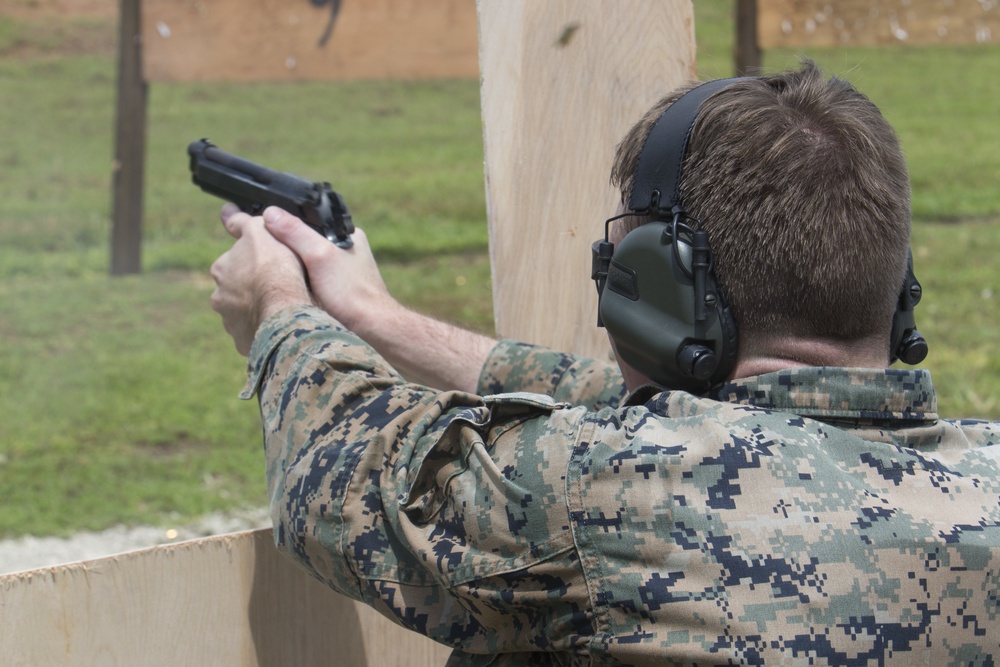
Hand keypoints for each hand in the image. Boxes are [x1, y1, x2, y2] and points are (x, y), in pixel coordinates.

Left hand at [210, 204, 311, 354]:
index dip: (254, 260)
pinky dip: (265, 329)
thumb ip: (242, 222)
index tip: (270, 264)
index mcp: (221, 269)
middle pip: (238, 289)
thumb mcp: (261, 232)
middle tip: (279, 286)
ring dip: (260, 310)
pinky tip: (281, 324)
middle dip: (254, 288)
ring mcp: (231, 322)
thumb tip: (227, 211)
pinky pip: (255, 334)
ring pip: (246, 313)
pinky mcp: (244, 343)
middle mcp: (219, 297)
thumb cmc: (276, 270)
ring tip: (283, 308)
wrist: (286, 313)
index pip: (235, 261)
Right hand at [262, 206, 395, 334]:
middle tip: (268, 257)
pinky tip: (293, 291)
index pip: (308, 222)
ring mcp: (343, 272)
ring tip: (277, 275)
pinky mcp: (338, 291)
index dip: (286, 227)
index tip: (266, 234)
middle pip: (306, 244)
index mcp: (346, 235)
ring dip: (294, 270)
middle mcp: (346, 251)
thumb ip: (295, 232)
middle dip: (289, 250)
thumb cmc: (351, 293)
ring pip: (308, 265)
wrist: (371, 329)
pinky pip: (312, 282)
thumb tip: (270, 213)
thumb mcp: (319, 255)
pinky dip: (302, 285)